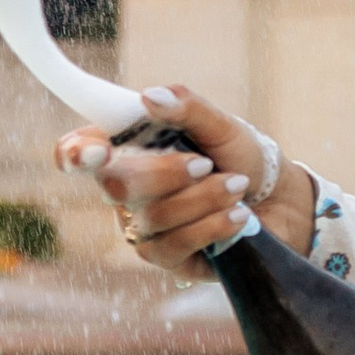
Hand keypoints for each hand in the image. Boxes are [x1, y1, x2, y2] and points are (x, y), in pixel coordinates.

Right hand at [56, 87, 314, 273]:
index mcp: (128, 148)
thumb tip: (150, 97)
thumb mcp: (222, 125)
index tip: (96, 152)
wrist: (280, 200)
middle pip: (115, 185)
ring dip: (203, 198)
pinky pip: (173, 245)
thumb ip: (187, 108)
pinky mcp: (167, 258)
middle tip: (206, 164)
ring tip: (238, 187)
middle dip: (165, 173)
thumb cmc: (242, 157)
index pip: (78, 150)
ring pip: (152, 217)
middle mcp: (126, 190)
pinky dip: (211, 226)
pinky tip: (237, 216)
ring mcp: (143, 226)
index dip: (74, 152)